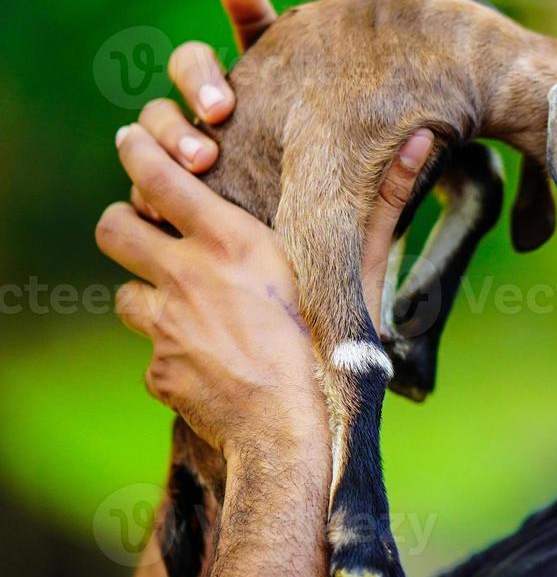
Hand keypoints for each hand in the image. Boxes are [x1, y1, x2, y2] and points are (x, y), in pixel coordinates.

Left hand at [100, 0, 431, 458]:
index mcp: (232, 242)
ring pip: (125, 293)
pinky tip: (211, 363)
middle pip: (113, 226)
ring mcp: (165, 327)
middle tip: (150, 230)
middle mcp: (186, 276)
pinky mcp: (159, 372)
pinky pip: (152, 353)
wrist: (294, 438)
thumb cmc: (338, 351)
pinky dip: (173, 354)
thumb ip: (386, 202)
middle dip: (126, 224)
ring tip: (187, 305)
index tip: (133, 141)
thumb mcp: (365, 272)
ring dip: (149, 295)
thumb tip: (422, 138)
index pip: (155, 175)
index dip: (138, 152)